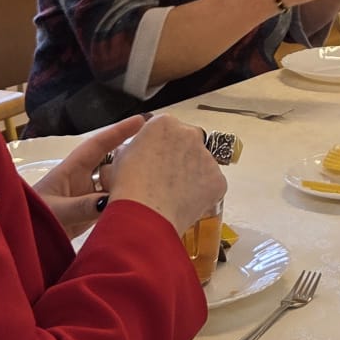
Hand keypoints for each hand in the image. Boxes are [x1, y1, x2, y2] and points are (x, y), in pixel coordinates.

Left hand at [31, 114, 149, 235]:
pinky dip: (122, 203)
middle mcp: (80, 181)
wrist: (19, 244)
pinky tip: (138, 203)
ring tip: (154, 176)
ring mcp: (84, 199)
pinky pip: (109, 206)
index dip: (118, 132)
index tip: (141, 120)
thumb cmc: (31, 219)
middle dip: (128, 155)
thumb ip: (82, 206)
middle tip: (155, 149)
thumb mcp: (56, 211)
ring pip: (111, 185)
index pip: (97, 145)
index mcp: (70, 170)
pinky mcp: (86, 217)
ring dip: (127, 181)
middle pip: (109, 163)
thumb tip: (110, 200)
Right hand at [107, 112, 227, 232]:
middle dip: (180, 156)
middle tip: (166, 176)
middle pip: (188, 142)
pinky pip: (211, 184)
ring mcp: (207, 157)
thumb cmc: (131, 188)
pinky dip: (201, 192)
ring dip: (192, 174)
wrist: (146, 215)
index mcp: (165, 124)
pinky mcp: (217, 179)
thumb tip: (139, 151)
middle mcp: (190, 134)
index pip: (167, 129)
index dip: (160, 145)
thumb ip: (136, 147)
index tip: (157, 157)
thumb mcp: (121, 157)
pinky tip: (184, 202)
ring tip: (173, 193)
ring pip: (201, 163)